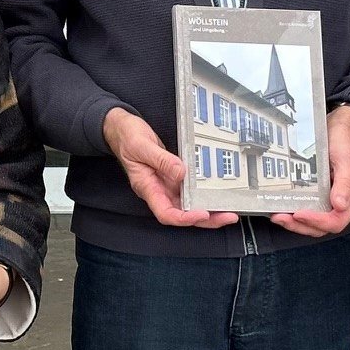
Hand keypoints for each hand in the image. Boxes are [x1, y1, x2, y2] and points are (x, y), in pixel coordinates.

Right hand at [103, 109, 236, 228]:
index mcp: (147, 187)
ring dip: (208, 210)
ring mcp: (165, 185)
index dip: (185, 218)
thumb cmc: (127, 137)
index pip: (166, 213)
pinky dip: (202, 195)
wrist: (122, 129)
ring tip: (227, 210)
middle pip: (182, 214)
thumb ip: (161, 160)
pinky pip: (188, 191)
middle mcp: (158, 190)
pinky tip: (215, 195)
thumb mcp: (142, 145)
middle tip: (227, 217)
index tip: (202, 213)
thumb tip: (181, 173)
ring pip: (188, 205)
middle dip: (206, 220)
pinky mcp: (171, 177)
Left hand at [273, 105, 349, 236]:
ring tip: (280, 216)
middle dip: (302, 225)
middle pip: (323, 226)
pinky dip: (296, 213)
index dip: (318, 221)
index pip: (337, 220)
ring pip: (314, 222)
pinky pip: (309, 209)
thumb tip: (340, 205)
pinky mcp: (319, 193)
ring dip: (296, 223)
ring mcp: (329, 197)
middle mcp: (341, 199)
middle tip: (283, 218)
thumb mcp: (347, 158)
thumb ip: (345, 183)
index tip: (300, 214)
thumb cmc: (344, 140)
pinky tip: (284, 208)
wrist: (338, 126)